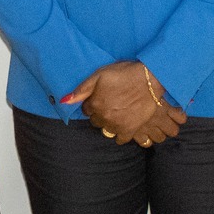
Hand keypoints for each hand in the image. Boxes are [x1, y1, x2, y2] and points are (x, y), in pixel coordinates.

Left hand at [64, 62, 186, 146]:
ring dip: (109, 123)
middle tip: (110, 104)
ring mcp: (116, 125)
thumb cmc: (124, 74)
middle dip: (100, 113)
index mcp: (94, 103)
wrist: (149, 80)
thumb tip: (64, 101)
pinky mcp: (129, 130)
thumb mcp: (99, 75)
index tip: (101, 98)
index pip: (86, 110)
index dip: (93, 103)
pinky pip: (119, 139)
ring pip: (106, 130)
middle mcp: (103, 117)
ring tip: (117, 113)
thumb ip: (82, 89)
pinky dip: (120, 134)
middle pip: (95, 121)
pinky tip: (123, 124)